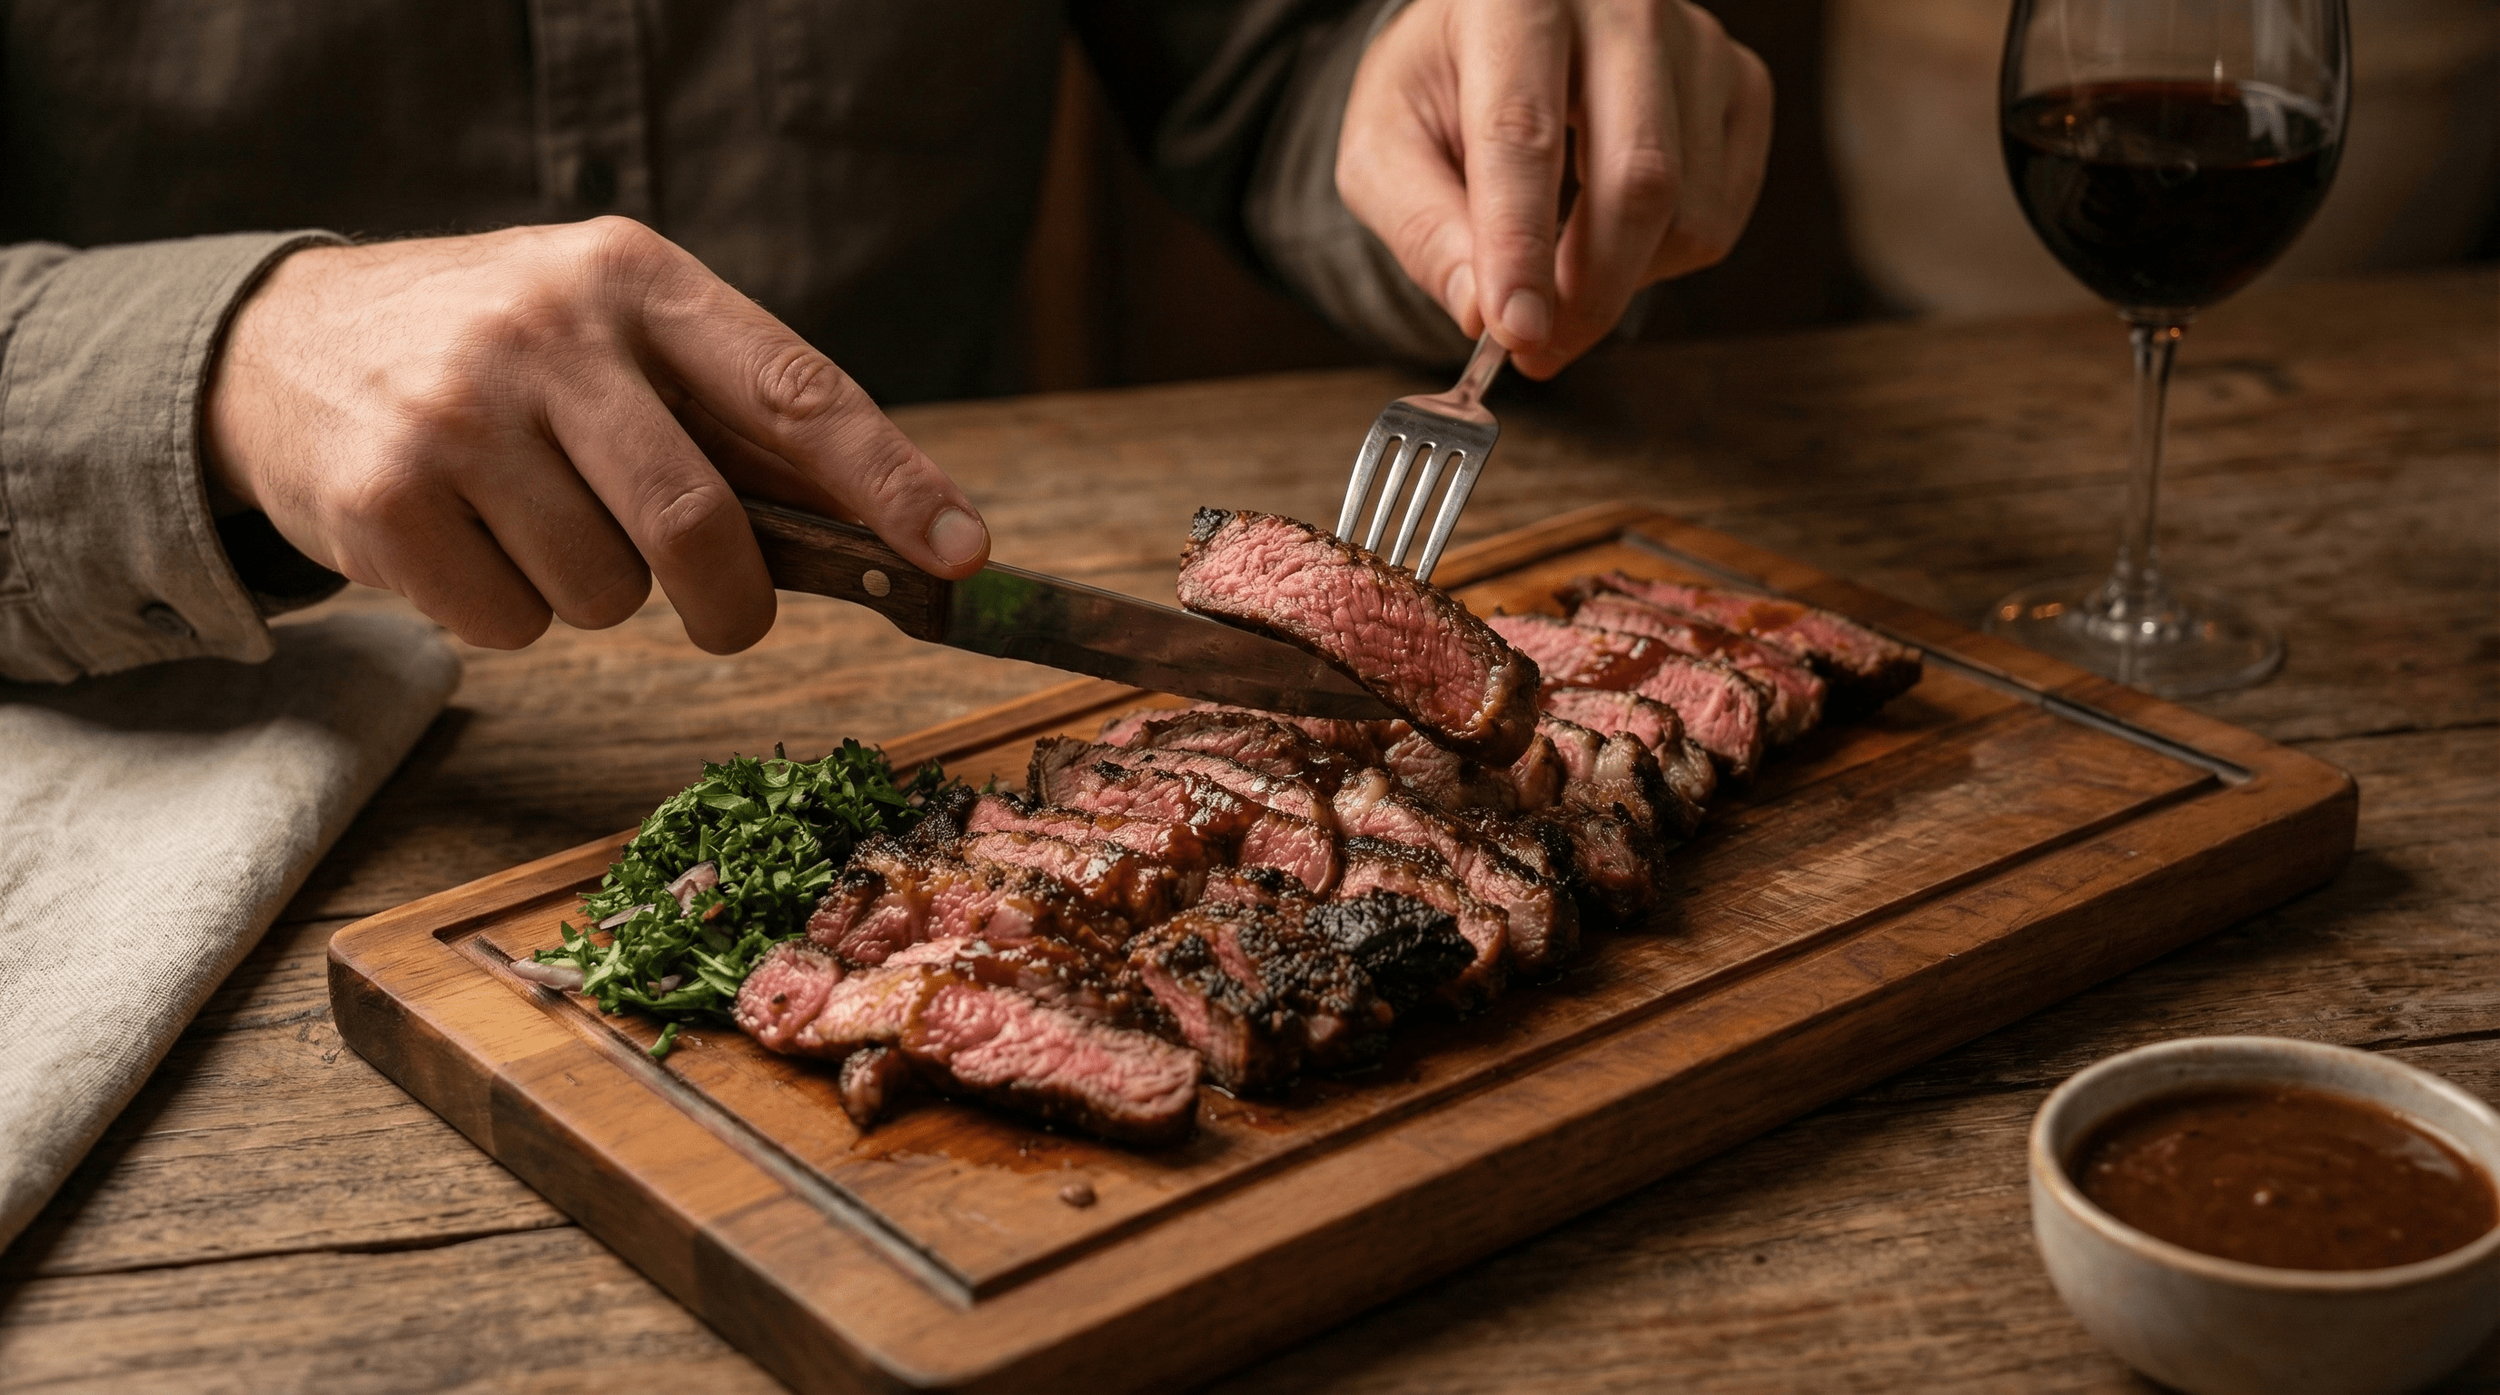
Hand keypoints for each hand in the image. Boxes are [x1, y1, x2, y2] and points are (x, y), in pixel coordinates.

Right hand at [204, 218, 990, 652]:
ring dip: (597, 595)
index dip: (890, 484)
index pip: (797, 393)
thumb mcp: (615, 334)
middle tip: (725, 615)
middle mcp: (549, 332)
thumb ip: (731, 416)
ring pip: (604, 592)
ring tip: (538, 523)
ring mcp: (457, 415)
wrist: (281, 345)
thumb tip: (887, 528)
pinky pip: (509, 626)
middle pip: (700, 525)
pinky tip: (465, 542)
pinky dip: (507, 615)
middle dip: (731, 601)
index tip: (960, 554)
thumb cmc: (501, 356)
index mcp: (636, 278)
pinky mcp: (384, 499)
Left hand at [1337, 0, 1773, 377]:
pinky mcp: (1739, 83)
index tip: (1515, 332)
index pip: (1524, 136)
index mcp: (1515, 1)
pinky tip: (1608, 237)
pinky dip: (1662, 259)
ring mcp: (1696, 42)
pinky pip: (1720, 214)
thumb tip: (1479, 314)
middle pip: (1637, 178)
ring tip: (1557, 274)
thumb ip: (1422, 228)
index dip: (1519, 247)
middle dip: (1587, 293)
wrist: (1505, 35)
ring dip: (1621, 282)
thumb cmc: (1442, 86)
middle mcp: (1622, 7)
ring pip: (1688, 209)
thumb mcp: (1385, 147)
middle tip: (1536, 349)